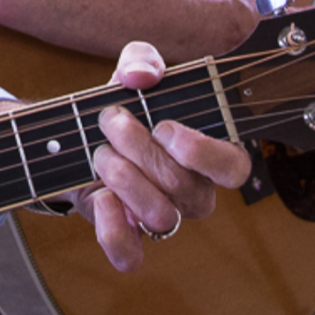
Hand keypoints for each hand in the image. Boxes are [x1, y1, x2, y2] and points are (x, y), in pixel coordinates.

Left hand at [65, 42, 249, 272]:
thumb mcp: (131, 74)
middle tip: (111, 120)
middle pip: (183, 187)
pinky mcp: (126, 235)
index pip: (235, 169)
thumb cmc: (124, 108)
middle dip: (140, 148)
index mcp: (207, 154)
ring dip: (123, 178)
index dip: (203, 153)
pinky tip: (101, 198)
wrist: (80, 138)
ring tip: (100, 152)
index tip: (165, 127)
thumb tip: (142, 75)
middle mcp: (191, 192)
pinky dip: (113, 229)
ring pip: (160, 218)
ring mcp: (161, 217)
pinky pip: (130, 255)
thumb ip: (141, 60)